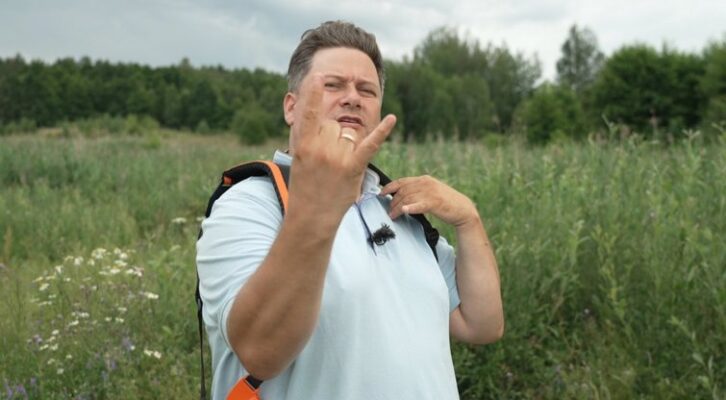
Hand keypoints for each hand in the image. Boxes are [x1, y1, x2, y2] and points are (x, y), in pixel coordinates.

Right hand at [289, 74, 396, 222]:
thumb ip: (308, 136)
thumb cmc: (305, 187)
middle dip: (333, 137)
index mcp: (302, 144)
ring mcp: (337, 158)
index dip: (312, 93)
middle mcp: (320, 148)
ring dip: (347, 147)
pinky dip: (382, 131)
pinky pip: (370, 144)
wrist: (311, 218)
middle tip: (326, 163)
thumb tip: (324, 117)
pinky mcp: (354, 168)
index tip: (318, 74)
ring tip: (337, 169)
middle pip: (334, 124)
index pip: (309, 112)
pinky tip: (392, 118)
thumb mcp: (299, 159)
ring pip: (350, 134)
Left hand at [380, 176, 478, 227]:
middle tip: (388, 211)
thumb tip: (400, 197)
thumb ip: (417, 191)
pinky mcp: (435, 202)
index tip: (381, 193)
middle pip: (403, 191)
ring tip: (393, 216)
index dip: (389, 187)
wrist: (463, 209)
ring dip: (397, 208)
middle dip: (392, 202)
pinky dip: (410, 208)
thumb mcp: (430, 192)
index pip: (402, 181)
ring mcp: (431, 192)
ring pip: (408, 199)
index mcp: (424, 179)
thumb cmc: (445, 203)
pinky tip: (404, 211)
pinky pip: (419, 205)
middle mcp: (426, 183)